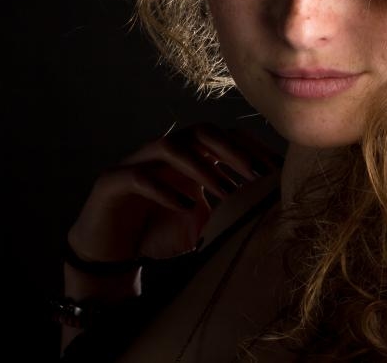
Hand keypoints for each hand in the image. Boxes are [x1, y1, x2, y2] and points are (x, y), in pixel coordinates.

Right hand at [66, 123, 282, 265]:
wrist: (110, 254)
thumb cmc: (158, 234)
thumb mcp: (202, 227)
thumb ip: (228, 216)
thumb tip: (270, 218)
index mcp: (188, 157)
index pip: (223, 138)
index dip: (251, 149)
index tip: (277, 172)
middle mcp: (164, 153)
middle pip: (200, 132)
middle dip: (231, 151)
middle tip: (257, 176)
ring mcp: (137, 162)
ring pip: (169, 147)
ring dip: (200, 167)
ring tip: (225, 192)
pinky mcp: (112, 181)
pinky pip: (139, 176)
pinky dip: (164, 190)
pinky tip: (185, 206)